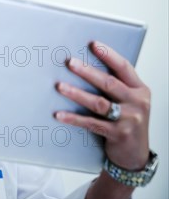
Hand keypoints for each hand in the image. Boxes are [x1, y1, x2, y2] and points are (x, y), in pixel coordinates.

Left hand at [55, 41, 150, 170]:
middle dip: (87, 72)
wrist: (135, 154)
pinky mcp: (118, 134)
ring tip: (59, 86)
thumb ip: (116, 86)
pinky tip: (59, 114)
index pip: (124, 67)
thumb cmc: (128, 122)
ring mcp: (129, 119)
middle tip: (69, 62)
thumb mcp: (130, 101)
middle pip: (109, 83)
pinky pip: (91, 123)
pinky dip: (74, 118)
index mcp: (140, 90)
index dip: (109, 55)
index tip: (93, 44)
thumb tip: (85, 65)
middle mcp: (137, 103)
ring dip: (77, 94)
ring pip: (98, 103)